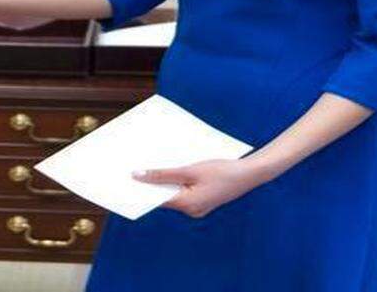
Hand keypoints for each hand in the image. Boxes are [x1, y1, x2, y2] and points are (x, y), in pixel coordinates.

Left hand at [132, 159, 267, 218]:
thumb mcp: (189, 170)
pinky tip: (168, 168)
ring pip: (173, 193)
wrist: (251, 173)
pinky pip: (183, 191)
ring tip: (147, 165)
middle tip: (131, 169)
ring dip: (163, 180)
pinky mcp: (203, 200)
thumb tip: (137, 176)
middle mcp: (191, 210)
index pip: (156, 199)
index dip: (140, 189)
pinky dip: (175, 181)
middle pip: (164, 196)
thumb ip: (162, 174)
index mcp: (187, 205)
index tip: (124, 181)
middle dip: (150, 183)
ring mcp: (198, 207)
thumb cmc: (222, 170)